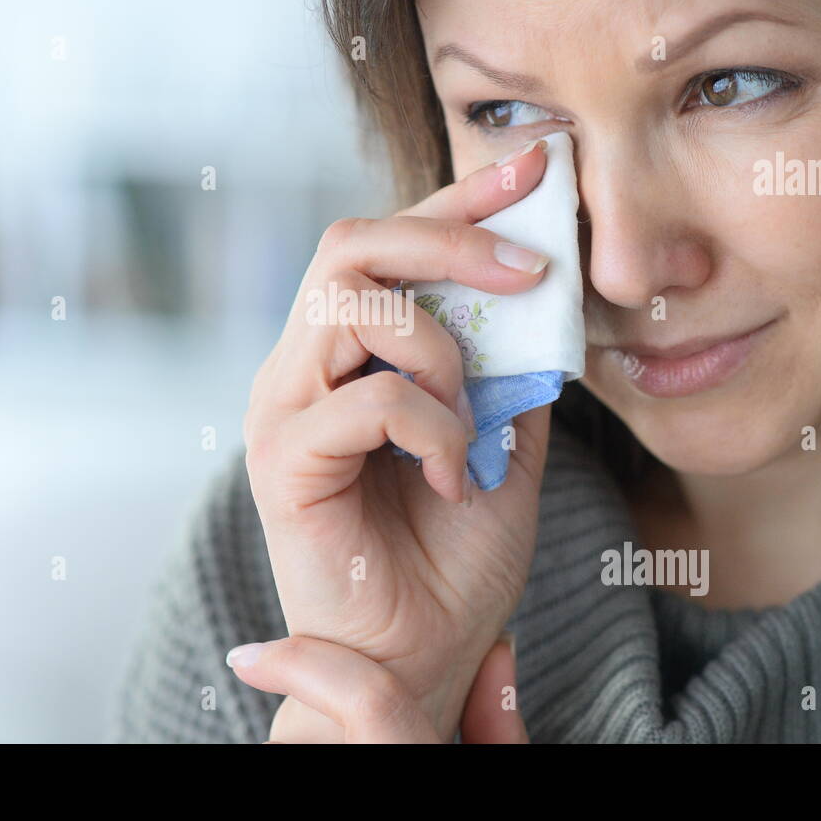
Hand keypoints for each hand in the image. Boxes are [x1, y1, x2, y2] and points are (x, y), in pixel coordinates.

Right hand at [242, 138, 553, 740]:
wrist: (423, 655)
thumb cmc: (455, 555)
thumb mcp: (503, 440)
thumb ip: (506, 366)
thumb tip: (537, 290)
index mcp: (348, 354)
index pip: (391, 246)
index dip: (458, 199)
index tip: (535, 164)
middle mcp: (303, 366)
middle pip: (351, 243)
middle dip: (449, 237)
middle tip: (529, 269)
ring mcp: (285, 408)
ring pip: (352, 302)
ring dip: (441, 349)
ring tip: (474, 418)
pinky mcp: (283, 460)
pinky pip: (367, 399)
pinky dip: (434, 427)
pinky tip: (452, 476)